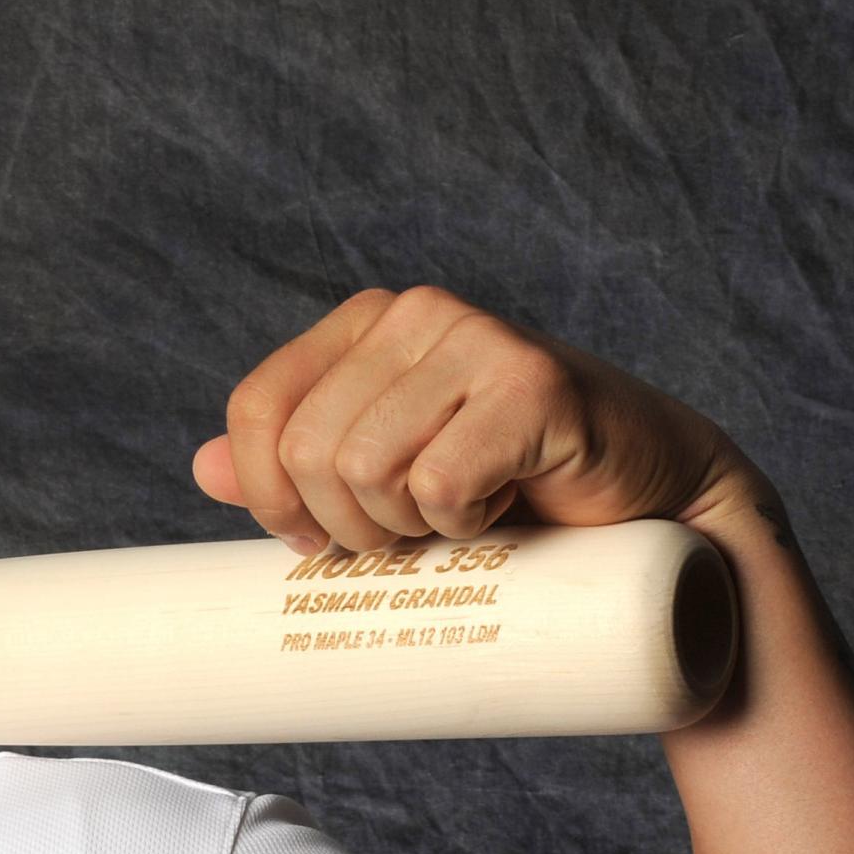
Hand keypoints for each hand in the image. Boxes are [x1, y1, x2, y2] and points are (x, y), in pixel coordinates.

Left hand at [194, 286, 767, 553]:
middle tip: (412, 535)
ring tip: (464, 515)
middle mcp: (417, 313)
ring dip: (407, 528)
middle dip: (347, 527)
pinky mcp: (533, 384)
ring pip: (364, 471)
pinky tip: (507, 504)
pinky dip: (465, 523)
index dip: (270, 496)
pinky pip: (437, 484)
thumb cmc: (511, 493)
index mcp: (365, 323)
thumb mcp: (387, 476)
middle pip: (309, 453)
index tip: (316, 541)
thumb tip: (203, 467)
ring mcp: (477, 338)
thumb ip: (298, 463)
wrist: (651, 509)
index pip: (258, 411)